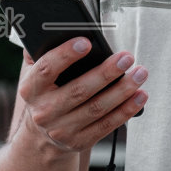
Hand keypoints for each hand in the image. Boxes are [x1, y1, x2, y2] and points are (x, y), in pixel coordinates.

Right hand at [17, 39, 148, 155]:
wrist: (41, 138)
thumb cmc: (45, 95)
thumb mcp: (34, 76)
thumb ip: (40, 53)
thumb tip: (56, 28)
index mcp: (31, 89)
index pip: (46, 69)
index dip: (65, 55)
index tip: (87, 42)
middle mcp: (44, 111)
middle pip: (79, 90)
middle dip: (106, 72)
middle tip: (126, 57)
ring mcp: (62, 130)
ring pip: (97, 108)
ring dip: (122, 90)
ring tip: (140, 73)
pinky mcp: (79, 142)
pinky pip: (107, 124)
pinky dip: (126, 110)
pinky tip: (139, 95)